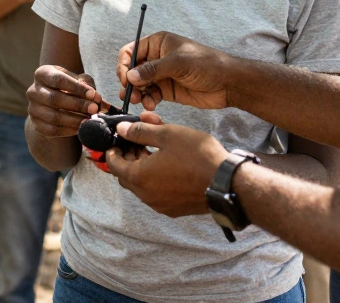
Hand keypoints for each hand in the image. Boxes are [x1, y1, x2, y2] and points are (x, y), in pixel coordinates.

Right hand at [26, 65, 104, 137]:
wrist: (55, 102)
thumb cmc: (69, 87)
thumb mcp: (78, 80)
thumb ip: (88, 86)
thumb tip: (97, 98)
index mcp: (42, 74)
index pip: (58, 80)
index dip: (76, 88)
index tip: (93, 94)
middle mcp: (33, 91)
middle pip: (54, 99)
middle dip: (77, 105)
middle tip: (94, 109)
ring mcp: (32, 109)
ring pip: (54, 117)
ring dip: (74, 120)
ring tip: (89, 120)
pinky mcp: (36, 124)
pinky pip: (52, 130)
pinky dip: (68, 131)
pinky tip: (81, 128)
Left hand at [104, 112, 229, 216]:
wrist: (227, 183)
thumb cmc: (197, 156)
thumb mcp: (167, 134)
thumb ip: (140, 131)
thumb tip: (121, 130)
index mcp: (139, 177)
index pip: (114, 165)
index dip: (112, 151)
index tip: (117, 141)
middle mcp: (146, 195)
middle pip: (126, 176)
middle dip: (128, 158)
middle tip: (136, 143)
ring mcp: (160, 204)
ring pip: (141, 185)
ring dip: (142, 169)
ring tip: (153, 151)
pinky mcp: (174, 208)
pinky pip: (156, 193)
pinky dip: (154, 179)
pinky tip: (167, 165)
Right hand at [117, 31, 233, 110]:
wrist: (228, 83)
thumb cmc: (206, 64)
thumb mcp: (178, 63)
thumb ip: (153, 69)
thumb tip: (129, 76)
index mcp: (157, 43)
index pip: (130, 51)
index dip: (124, 65)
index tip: (125, 79)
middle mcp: (156, 58)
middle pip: (132, 70)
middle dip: (129, 83)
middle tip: (130, 95)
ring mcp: (161, 75)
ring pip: (139, 85)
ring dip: (137, 94)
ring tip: (140, 102)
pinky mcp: (166, 90)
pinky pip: (149, 95)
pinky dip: (147, 100)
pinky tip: (151, 105)